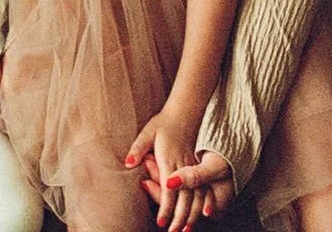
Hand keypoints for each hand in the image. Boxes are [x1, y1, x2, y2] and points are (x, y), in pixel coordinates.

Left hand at [125, 111, 207, 230]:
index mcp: (169, 160)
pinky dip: (202, 204)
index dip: (165, 208)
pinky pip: (203, 189)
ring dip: (191, 214)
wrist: (185, 111)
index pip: (168, 190)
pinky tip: (201, 214)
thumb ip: (138, 148)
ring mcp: (192, 167)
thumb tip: (128, 164)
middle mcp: (183, 166)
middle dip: (179, 218)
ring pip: (196, 196)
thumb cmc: (163, 122)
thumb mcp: (148, 132)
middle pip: (184, 198)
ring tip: (184, 229)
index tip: (160, 222)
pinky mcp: (197, 166)